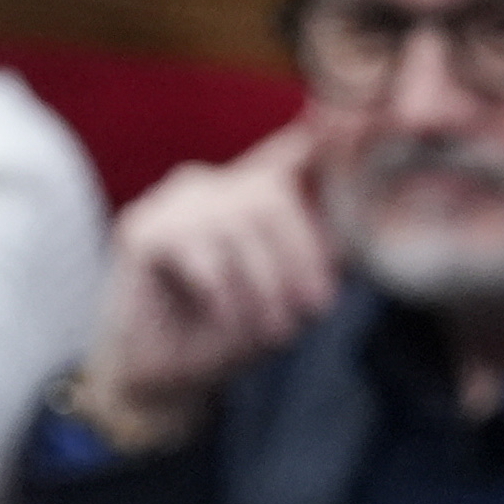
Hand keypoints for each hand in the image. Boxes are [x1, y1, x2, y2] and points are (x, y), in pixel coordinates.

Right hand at [69, 124, 344, 452]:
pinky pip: (201, 254)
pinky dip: (223, 295)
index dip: (322, 135)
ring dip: (263, 287)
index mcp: (246, 193)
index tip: (355, 124)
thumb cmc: (226, 333)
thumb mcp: (286, 293)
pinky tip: (224, 319)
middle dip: (299, 256)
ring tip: (272, 330)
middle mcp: (210, 185)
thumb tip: (362, 229)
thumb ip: (318, 255)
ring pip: (236, 228)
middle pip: (268, 196)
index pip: (290, 152)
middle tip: (314, 309)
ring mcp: (172, 204)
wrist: (163, 379)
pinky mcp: (142, 230)